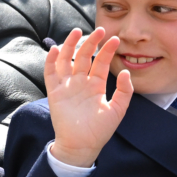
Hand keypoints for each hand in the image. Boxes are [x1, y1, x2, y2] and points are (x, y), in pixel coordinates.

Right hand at [45, 27, 132, 166]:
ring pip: (67, 60)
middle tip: (100, 30)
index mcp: (96, 85)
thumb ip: (124, 92)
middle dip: (91, 43)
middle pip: (84, 57)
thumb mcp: (117, 110)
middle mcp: (81, 82)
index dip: (107, 50)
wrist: (82, 146)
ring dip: (70, 45)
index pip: (101, 63)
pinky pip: (51, 73)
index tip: (115, 39)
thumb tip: (126, 72)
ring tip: (77, 32)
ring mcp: (67, 86)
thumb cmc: (100, 130)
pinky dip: (52, 61)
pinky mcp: (55, 92)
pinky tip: (57, 49)